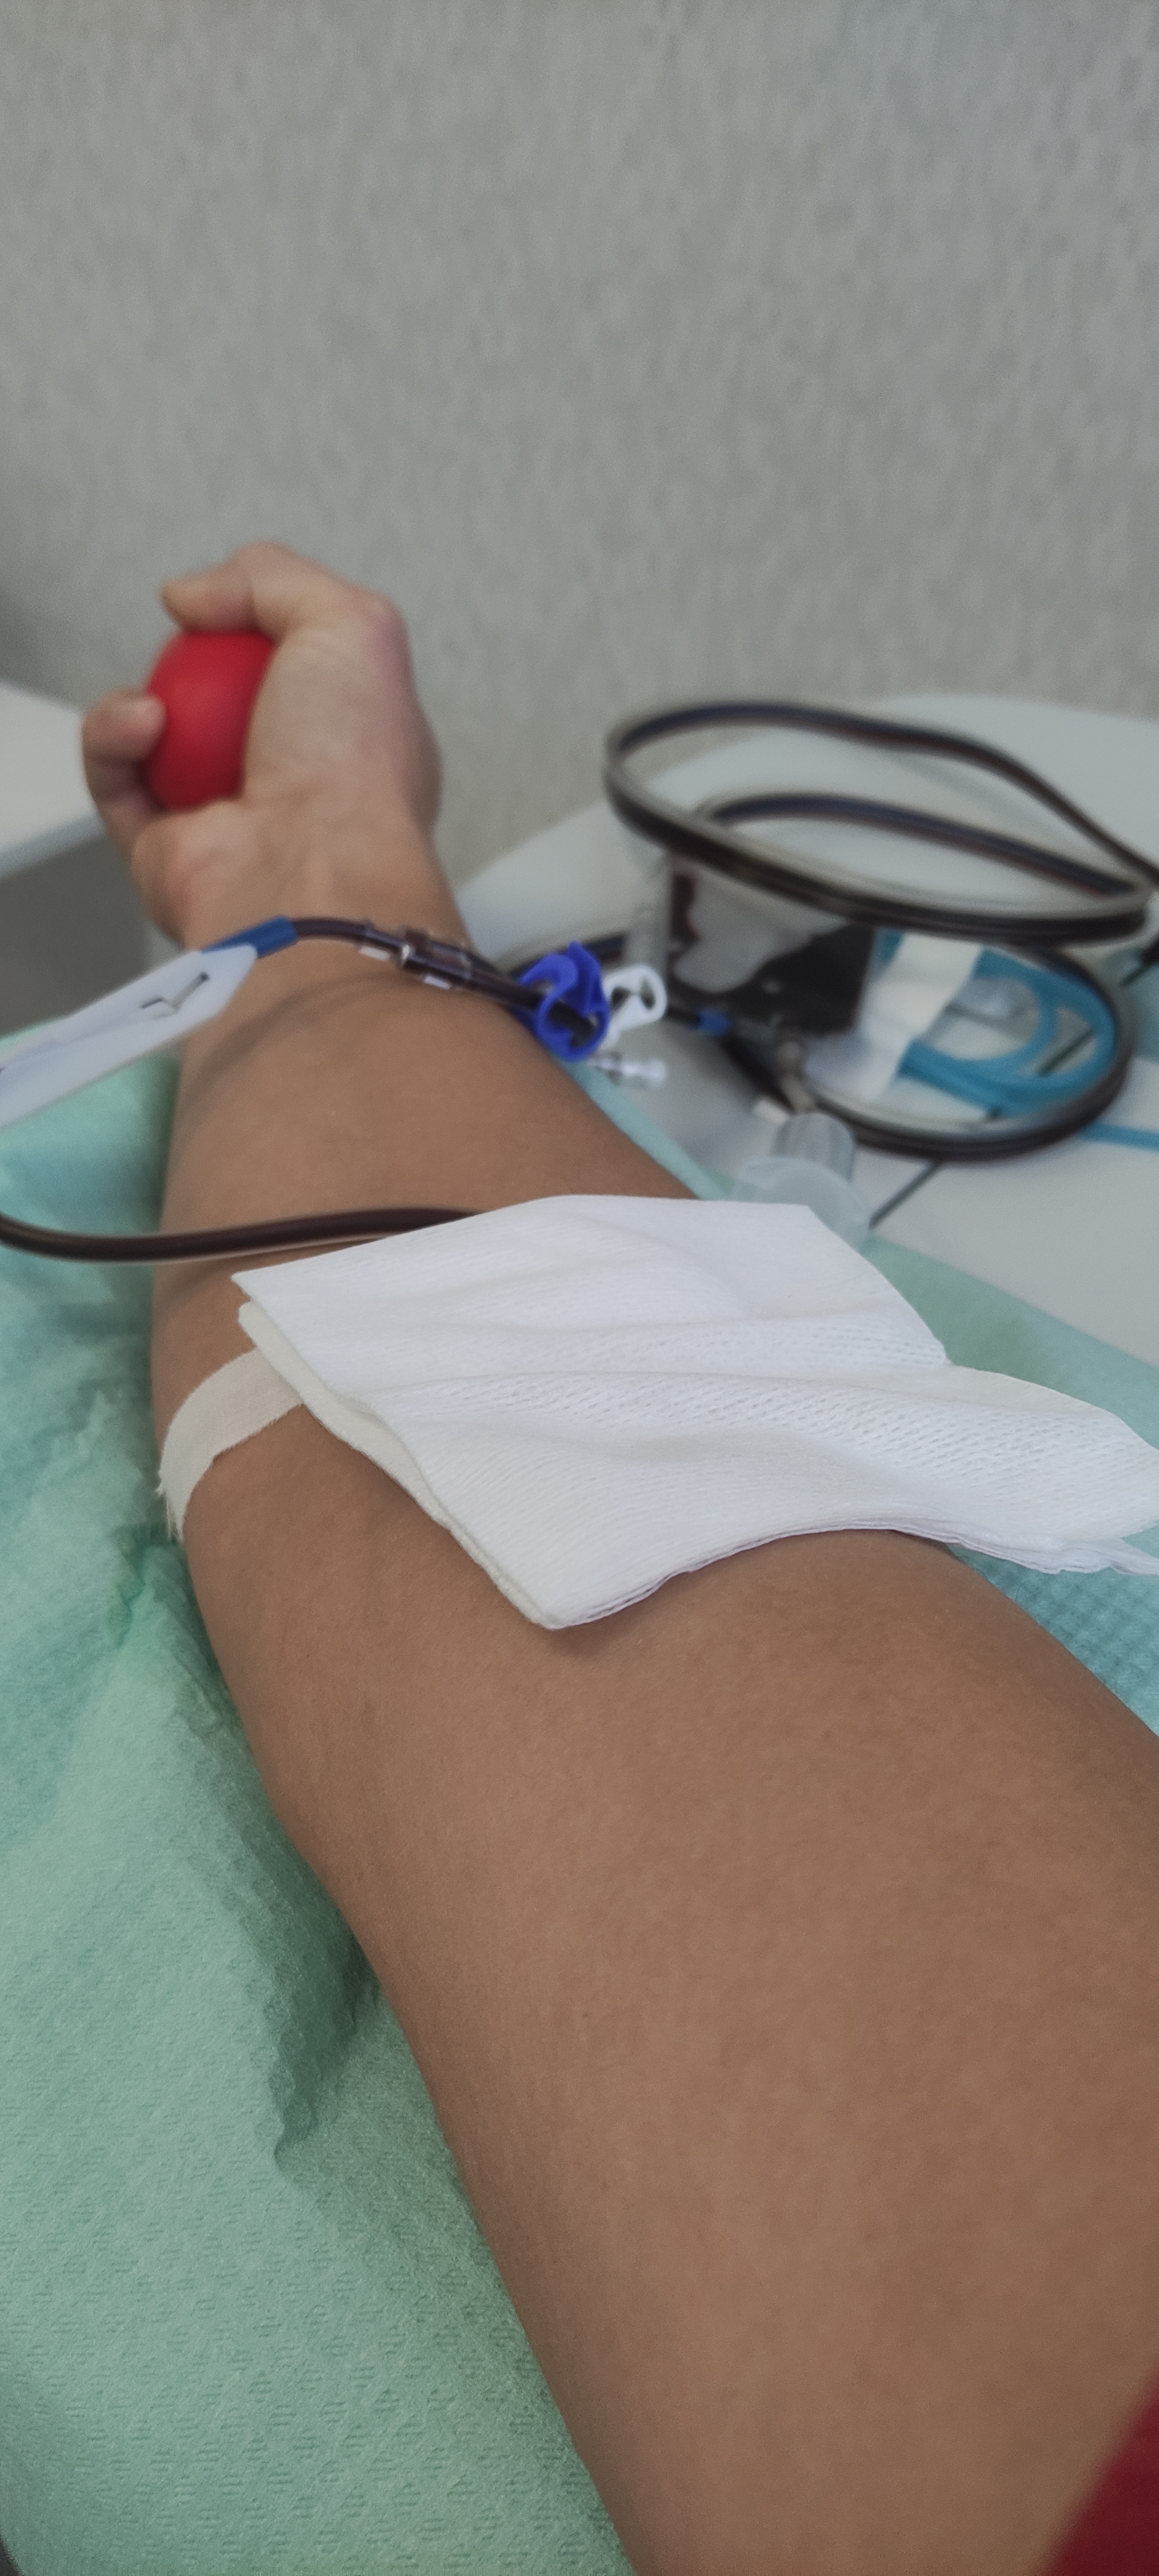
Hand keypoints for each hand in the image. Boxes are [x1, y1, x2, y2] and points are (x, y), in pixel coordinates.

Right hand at [82, 543, 447, 948]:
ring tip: (160, 704)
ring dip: (142, 701)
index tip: (233, 608)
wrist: (310, 876)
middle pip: (220, 703)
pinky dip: (113, 740)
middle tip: (194, 654)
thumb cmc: (353, 764)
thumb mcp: (350, 624)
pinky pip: (115, 779)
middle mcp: (292, 783)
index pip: (302, 670)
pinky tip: (142, 724)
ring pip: (156, 739)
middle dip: (193, 667)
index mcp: (352, 739)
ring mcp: (226, 819)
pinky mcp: (163, 849)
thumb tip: (189, 596)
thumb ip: (273, 578)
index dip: (263, 629)